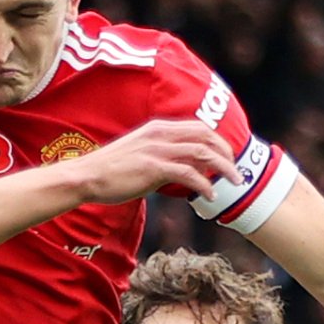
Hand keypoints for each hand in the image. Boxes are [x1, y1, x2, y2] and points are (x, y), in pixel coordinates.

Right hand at [64, 116, 234, 203]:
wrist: (86, 176)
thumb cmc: (111, 171)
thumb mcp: (139, 154)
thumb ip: (161, 157)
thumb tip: (180, 172)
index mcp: (158, 128)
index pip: (198, 128)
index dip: (218, 141)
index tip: (227, 157)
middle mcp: (160, 134)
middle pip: (206, 137)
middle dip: (226, 153)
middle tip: (236, 171)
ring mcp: (157, 150)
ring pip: (202, 153)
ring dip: (223, 168)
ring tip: (234, 182)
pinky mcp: (153, 168)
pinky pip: (188, 173)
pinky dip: (204, 184)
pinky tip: (209, 195)